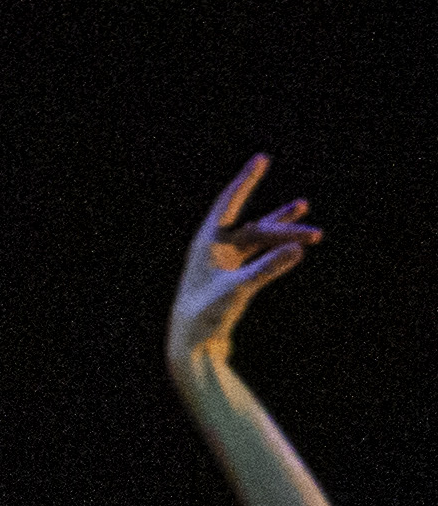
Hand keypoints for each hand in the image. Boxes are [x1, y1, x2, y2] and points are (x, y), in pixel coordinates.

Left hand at [167, 157, 316, 371]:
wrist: (192, 346)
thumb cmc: (206, 317)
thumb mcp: (239, 290)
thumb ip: (269, 268)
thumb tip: (299, 248)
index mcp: (205, 244)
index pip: (228, 203)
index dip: (245, 180)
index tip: (261, 159)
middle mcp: (212, 250)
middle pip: (254, 228)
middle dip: (283, 227)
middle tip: (314, 231)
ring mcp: (222, 263)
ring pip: (258, 241)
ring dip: (282, 234)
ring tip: (310, 223)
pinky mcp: (231, 278)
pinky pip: (258, 256)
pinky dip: (275, 251)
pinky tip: (294, 247)